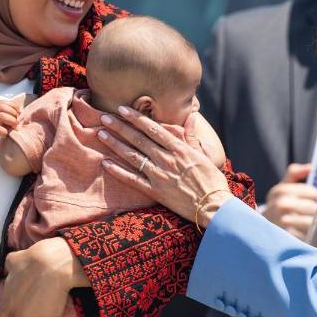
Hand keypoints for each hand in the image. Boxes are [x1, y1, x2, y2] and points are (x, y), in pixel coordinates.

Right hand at [0, 97, 22, 156]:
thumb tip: (10, 116)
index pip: (2, 102)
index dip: (13, 106)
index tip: (18, 112)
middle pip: (4, 108)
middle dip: (14, 114)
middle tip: (17, 122)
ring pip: (2, 117)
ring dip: (12, 122)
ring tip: (13, 128)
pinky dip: (4, 131)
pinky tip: (5, 134)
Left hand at [97, 106, 232, 226]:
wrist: (214, 206)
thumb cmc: (212, 181)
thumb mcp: (204, 155)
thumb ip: (192, 137)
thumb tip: (191, 116)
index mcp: (179, 149)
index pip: (153, 129)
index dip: (136, 118)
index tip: (122, 109)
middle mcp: (167, 160)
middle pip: (139, 140)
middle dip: (120, 127)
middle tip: (104, 117)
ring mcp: (160, 176)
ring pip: (133, 156)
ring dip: (116, 144)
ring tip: (101, 134)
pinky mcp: (156, 192)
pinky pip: (133, 180)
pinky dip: (118, 172)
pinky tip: (106, 164)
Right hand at [261, 163, 316, 239]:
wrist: (258, 227)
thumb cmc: (276, 204)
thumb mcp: (281, 187)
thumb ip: (294, 173)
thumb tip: (311, 167)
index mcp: (280, 190)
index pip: (312, 193)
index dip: (315, 196)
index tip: (312, 198)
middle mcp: (280, 205)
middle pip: (312, 207)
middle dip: (315, 210)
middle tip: (313, 212)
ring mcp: (283, 221)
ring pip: (311, 221)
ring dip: (314, 222)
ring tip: (311, 222)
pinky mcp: (287, 236)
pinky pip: (306, 234)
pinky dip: (309, 233)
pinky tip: (305, 232)